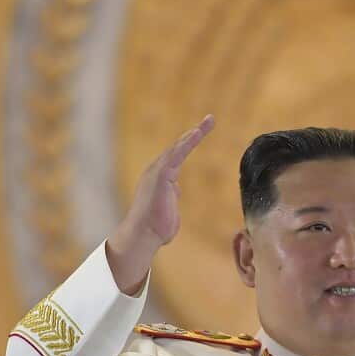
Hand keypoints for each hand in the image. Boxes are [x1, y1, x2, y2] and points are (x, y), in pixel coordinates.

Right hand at [106, 115, 213, 293]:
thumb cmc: (156, 228)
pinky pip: (176, 155)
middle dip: (195, 132)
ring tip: (208, 121)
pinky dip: (187, 143)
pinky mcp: (160, 175)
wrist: (143, 236)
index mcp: (161, 177)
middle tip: (210, 119)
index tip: (201, 131)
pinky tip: (196, 133)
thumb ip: (172, 197)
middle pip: (179, 147)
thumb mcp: (169, 208)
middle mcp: (157, 170)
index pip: (178, 156)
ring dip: (194, 133)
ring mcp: (157, 171)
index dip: (190, 143)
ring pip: (178, 147)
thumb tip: (176, 190)